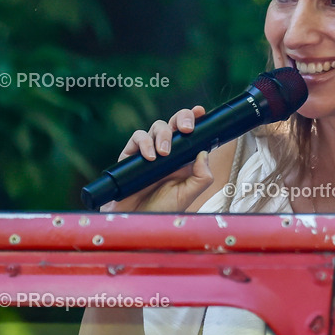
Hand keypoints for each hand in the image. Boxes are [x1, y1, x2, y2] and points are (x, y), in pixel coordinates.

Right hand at [100, 106, 214, 212]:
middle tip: (186, 129)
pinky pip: (137, 138)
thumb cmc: (162, 210)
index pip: (190, 134)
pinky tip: (149, 157)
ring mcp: (148, 152)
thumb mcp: (188, 195)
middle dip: (181, 119)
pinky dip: (144, 143)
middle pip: (174, 124)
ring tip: (163, 153)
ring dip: (162, 134)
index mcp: (183, 159)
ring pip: (156, 127)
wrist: (136, 222)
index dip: (194, 119)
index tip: (200, 112)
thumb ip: (201, 177)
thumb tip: (204, 153)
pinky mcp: (130, 156)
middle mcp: (167, 153)